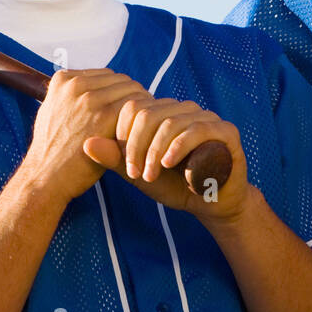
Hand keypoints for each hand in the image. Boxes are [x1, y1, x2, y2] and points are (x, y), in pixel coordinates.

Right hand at [23, 69, 150, 204]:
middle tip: (141, 120)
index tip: (126, 109)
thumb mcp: (51, 113)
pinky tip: (143, 135)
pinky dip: (143, 119)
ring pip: (132, 91)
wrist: (45, 177)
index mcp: (63, 80)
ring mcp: (89, 98)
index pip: (106, 76)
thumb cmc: (52, 152)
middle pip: (121, 81)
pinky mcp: (104, 115)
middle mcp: (75, 84)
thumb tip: (92, 89)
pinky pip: (136, 106)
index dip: (118, 93)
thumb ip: (69, 98)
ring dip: (141, 107)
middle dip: (131, 98)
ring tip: (143, 128)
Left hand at [82, 96, 250, 222]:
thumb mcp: (139, 173)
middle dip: (136, 145)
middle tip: (136, 174)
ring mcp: (205, 117)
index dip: (124, 135)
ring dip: (155, 151)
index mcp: (162, 113)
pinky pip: (197, 130)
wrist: (211, 204)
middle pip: (148, 113)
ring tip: (150, 176)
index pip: (133, 108)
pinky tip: (169, 164)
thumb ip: (115, 158)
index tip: (125, 167)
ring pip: (170, 121)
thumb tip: (86, 144)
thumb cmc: (174, 185)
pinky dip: (179, 147)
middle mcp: (183, 109)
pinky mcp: (225, 131)